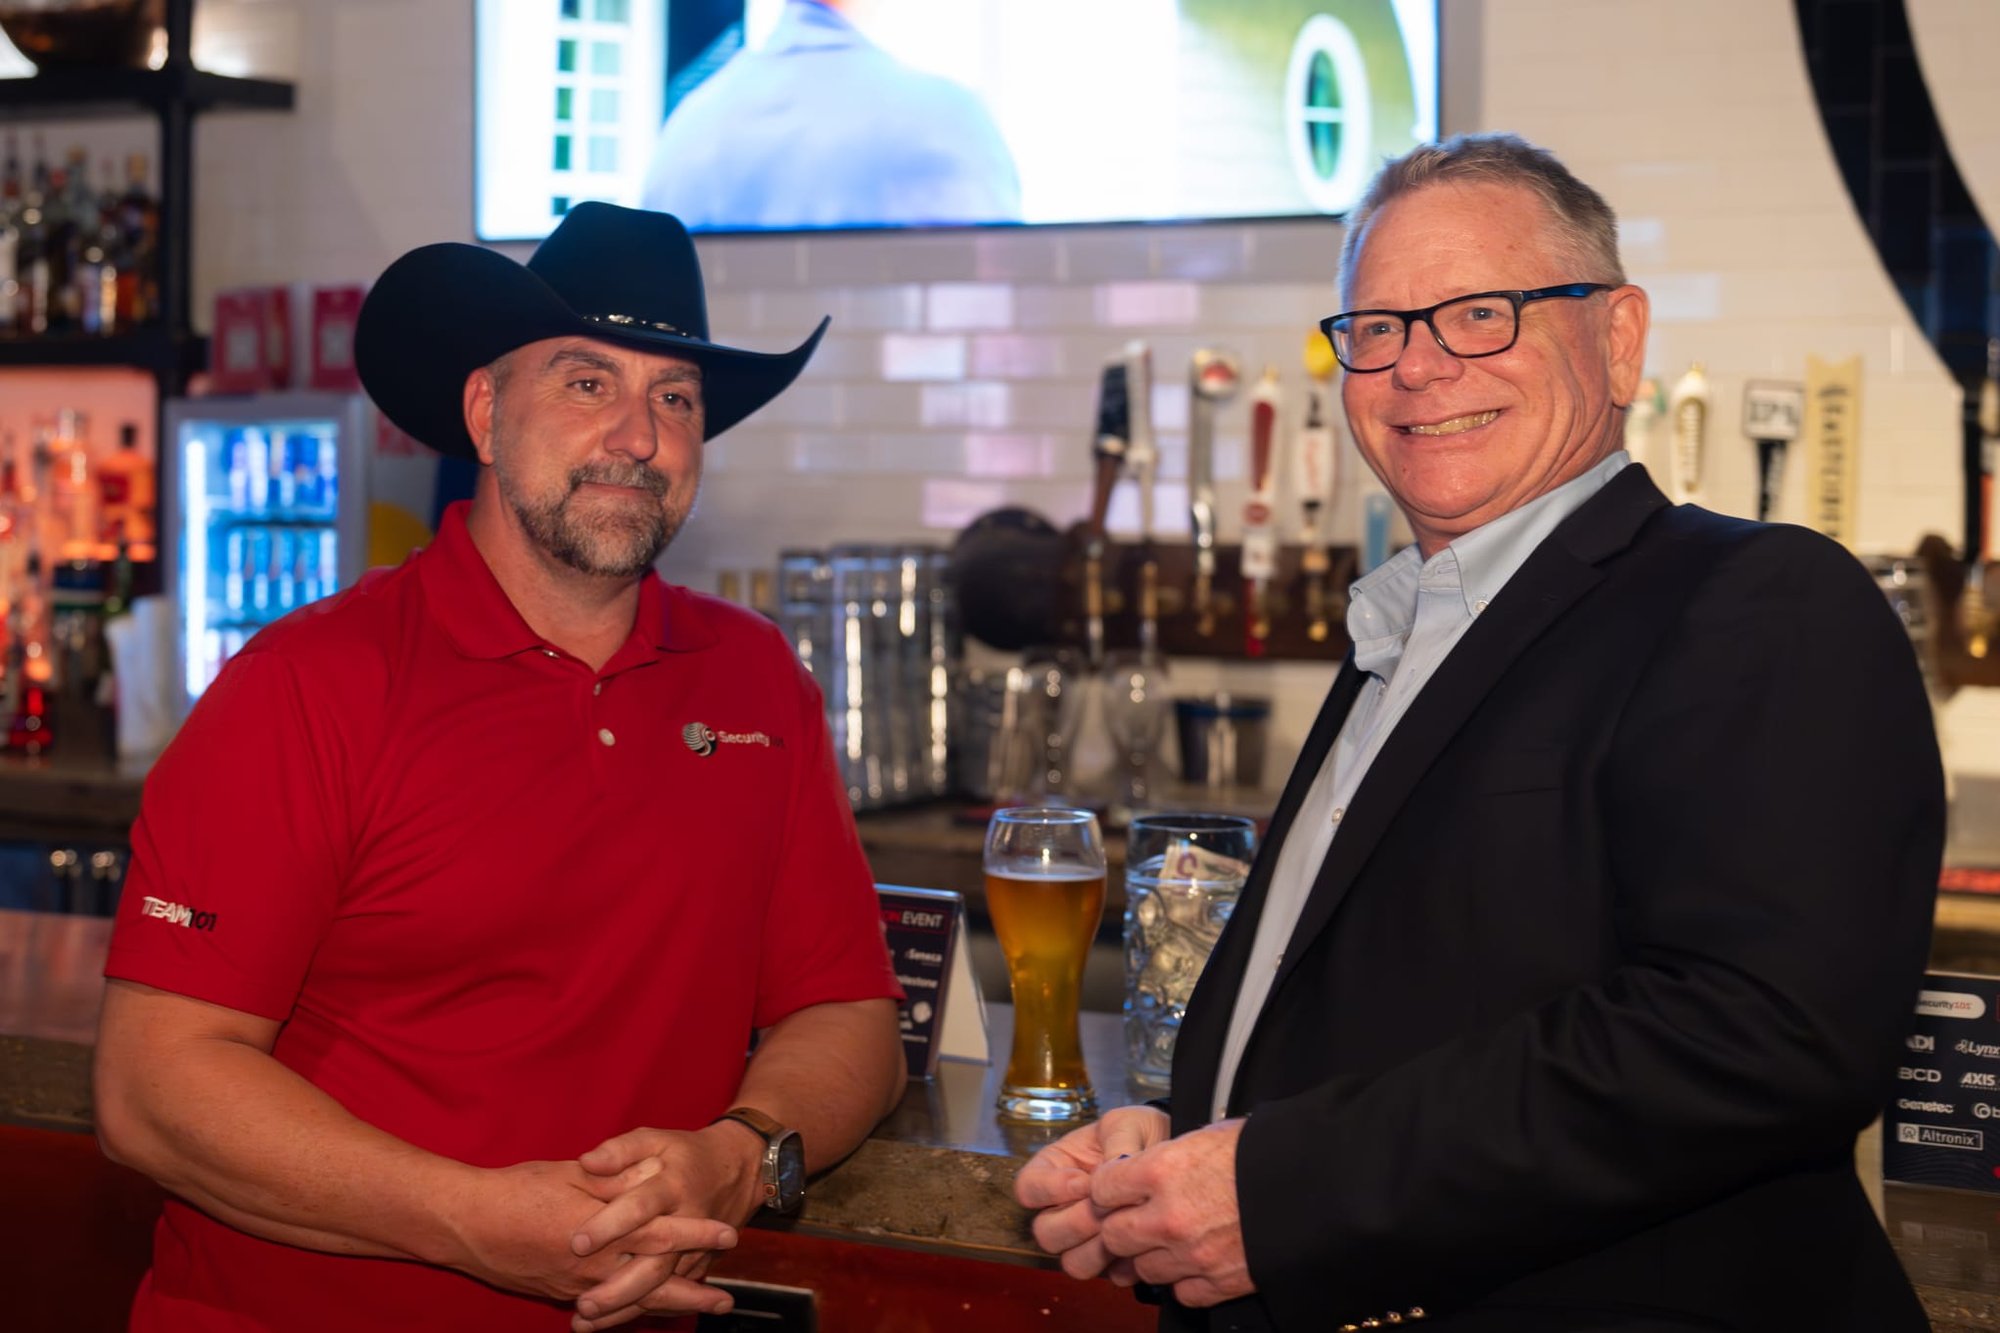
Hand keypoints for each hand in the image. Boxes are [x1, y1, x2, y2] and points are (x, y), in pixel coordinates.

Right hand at [446, 1159, 735, 1306]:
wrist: (466, 1225)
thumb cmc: (517, 1190)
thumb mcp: (571, 1174)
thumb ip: (614, 1179)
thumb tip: (651, 1176)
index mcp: (599, 1229)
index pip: (660, 1233)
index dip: (696, 1234)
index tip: (729, 1234)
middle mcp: (592, 1266)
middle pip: (654, 1283)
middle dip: (692, 1291)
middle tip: (725, 1298)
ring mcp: (575, 1287)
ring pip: (630, 1303)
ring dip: (667, 1307)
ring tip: (698, 1308)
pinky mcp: (560, 1295)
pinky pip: (605, 1309)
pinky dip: (629, 1312)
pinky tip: (646, 1313)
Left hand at [565, 1124, 765, 1328]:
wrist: (740, 1170)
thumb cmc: (686, 1153)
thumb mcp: (656, 1139)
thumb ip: (620, 1151)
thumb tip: (587, 1162)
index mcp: (672, 1186)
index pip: (640, 1207)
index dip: (610, 1225)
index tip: (578, 1243)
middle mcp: (686, 1222)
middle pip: (655, 1262)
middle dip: (620, 1286)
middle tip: (583, 1302)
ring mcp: (696, 1250)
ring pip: (662, 1287)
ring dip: (626, 1307)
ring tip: (587, 1321)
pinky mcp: (698, 1266)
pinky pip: (671, 1295)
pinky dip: (641, 1311)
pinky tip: (608, 1323)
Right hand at [1013, 1106, 1169, 1279]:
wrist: (1176, 1159)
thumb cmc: (1140, 1134)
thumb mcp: (1126, 1124)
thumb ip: (1116, 1142)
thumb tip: (1109, 1172)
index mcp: (1054, 1169)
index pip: (1026, 1188)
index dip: (1050, 1189)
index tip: (1084, 1181)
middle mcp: (1062, 1208)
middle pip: (1045, 1233)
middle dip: (1077, 1221)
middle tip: (1107, 1207)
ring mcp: (1086, 1238)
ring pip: (1071, 1262)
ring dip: (1097, 1247)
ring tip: (1125, 1223)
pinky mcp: (1112, 1259)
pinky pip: (1107, 1275)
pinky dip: (1124, 1262)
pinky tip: (1143, 1240)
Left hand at [1091, 1118, 1253, 1307]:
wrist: (1317, 1185)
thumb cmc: (1266, 1152)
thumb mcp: (1208, 1136)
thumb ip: (1168, 1157)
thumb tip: (1147, 1168)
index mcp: (1161, 1170)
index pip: (1102, 1187)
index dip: (1109, 1187)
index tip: (1118, 1188)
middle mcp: (1167, 1216)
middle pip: (1113, 1234)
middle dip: (1121, 1226)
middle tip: (1138, 1218)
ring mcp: (1191, 1255)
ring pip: (1142, 1268)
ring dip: (1151, 1256)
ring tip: (1172, 1240)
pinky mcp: (1217, 1283)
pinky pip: (1180, 1292)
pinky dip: (1184, 1280)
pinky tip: (1197, 1260)